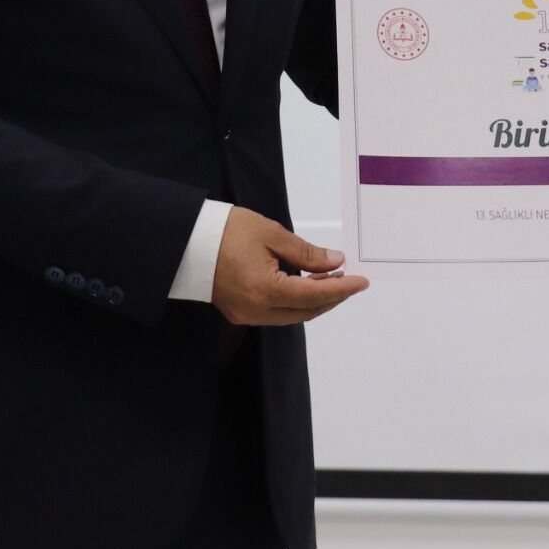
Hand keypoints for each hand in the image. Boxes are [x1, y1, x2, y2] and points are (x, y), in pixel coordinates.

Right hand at [214, 206, 367, 325]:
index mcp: (265, 290)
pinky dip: (295, 302)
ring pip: (292, 316)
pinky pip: (276, 314)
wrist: (187, 240)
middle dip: (331, 297)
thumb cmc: (226, 231)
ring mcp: (246, 314)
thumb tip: (334, 262)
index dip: (342, 289)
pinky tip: (305, 285)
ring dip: (314, 301)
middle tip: (350, 280)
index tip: (362, 281)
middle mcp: (256, 310)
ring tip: (331, 280)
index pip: (314, 295)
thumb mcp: (272, 235)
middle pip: (305, 312)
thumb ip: (306, 253)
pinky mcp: (239, 311)